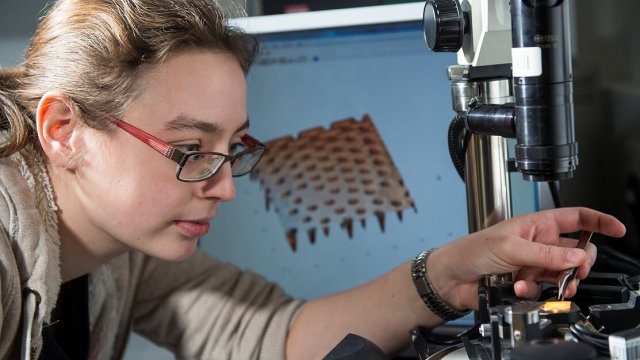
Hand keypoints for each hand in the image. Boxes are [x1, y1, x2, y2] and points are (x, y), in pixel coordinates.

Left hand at [428, 207, 625, 310]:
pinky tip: (520, 288)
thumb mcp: (511, 248)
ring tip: (544, 284)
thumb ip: (547, 255)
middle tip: (575, 273)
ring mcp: (534, 264)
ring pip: (564, 275)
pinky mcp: (528, 283)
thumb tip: (578, 258)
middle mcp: (539, 243)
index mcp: (536, 224)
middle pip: (577, 252)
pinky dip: (535, 291)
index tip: (617, 229)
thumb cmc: (472, 250)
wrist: (452, 277)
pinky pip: (545, 290)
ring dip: (557, 282)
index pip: (576, 217)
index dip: (599, 221)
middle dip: (580, 264)